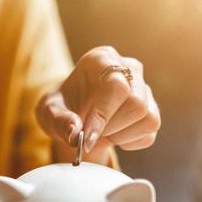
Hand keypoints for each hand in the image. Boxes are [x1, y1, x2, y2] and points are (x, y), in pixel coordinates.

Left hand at [35, 46, 159, 157]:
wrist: (74, 117)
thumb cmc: (62, 108)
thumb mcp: (49, 113)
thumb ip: (60, 121)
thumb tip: (75, 134)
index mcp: (102, 59)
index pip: (115, 85)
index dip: (104, 114)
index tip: (87, 136)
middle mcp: (129, 68)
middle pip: (136, 103)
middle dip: (111, 126)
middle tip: (90, 132)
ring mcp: (144, 89)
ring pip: (148, 118)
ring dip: (120, 135)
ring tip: (100, 131)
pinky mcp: (152, 110)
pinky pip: (149, 133)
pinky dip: (128, 142)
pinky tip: (112, 135)